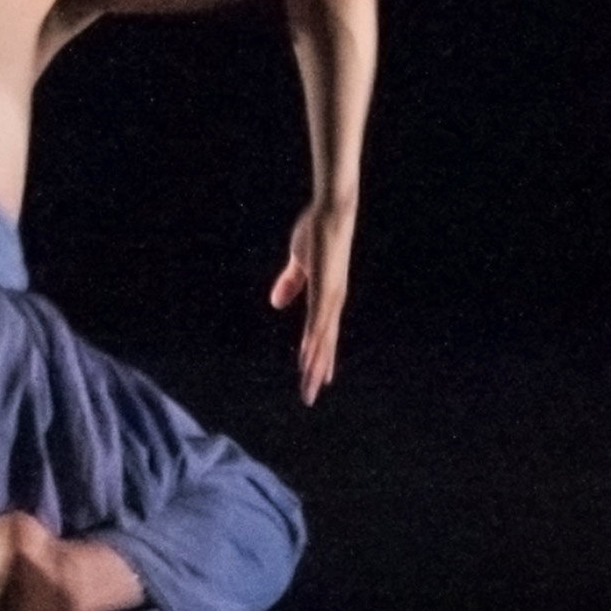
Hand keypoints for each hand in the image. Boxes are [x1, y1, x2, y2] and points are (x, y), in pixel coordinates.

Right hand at [269, 199, 356, 404]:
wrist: (332, 214)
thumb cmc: (317, 232)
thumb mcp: (298, 262)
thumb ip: (289, 284)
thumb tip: (277, 303)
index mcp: (327, 296)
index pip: (324, 334)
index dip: (321, 357)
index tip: (321, 378)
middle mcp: (333, 302)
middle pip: (325, 345)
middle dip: (317, 371)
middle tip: (311, 397)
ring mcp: (330, 298)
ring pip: (322, 340)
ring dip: (315, 365)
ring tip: (309, 388)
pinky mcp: (325, 290)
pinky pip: (317, 323)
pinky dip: (313, 344)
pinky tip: (308, 360)